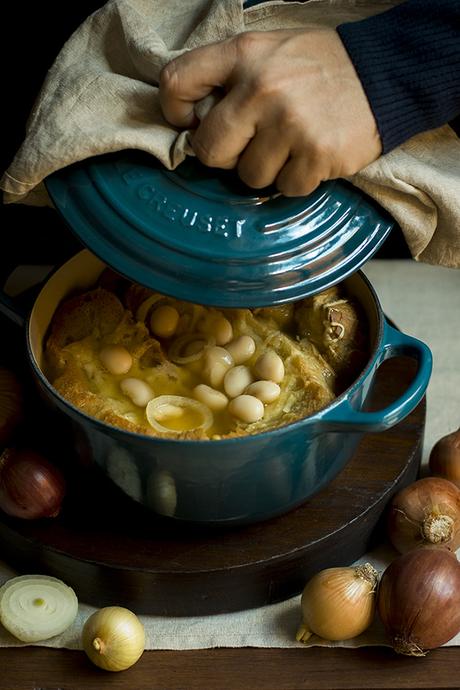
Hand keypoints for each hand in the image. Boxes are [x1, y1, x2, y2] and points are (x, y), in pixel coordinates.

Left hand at [160, 29, 381, 195]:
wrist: (384, 74)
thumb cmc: (319, 67)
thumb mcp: (270, 50)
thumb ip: (230, 77)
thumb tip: (194, 120)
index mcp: (243, 55)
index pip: (178, 82)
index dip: (175, 110)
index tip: (190, 122)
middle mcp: (261, 88)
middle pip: (209, 149)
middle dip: (225, 155)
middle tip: (251, 142)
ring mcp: (289, 124)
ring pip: (249, 176)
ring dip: (267, 168)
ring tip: (292, 143)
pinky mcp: (316, 155)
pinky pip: (285, 188)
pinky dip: (297, 179)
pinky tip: (311, 155)